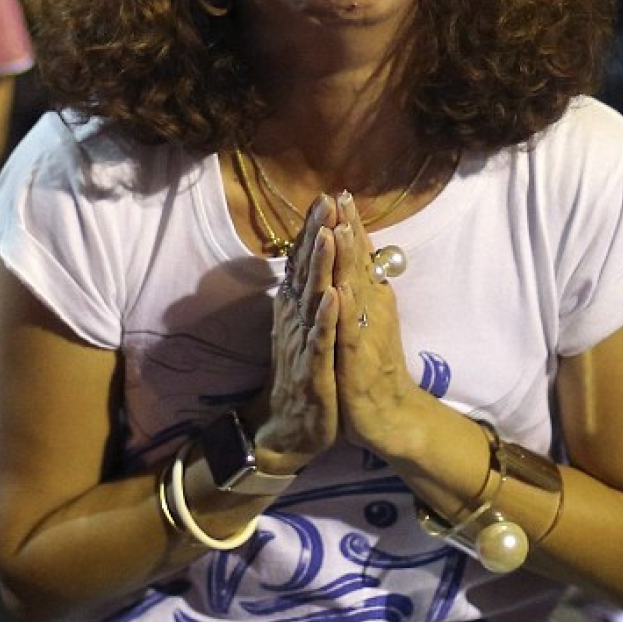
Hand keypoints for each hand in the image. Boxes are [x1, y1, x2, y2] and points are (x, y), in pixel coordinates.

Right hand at [254, 194, 339, 465]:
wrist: (290, 427)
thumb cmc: (304, 372)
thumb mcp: (306, 326)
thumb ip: (307, 292)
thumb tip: (311, 259)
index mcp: (297, 307)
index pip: (306, 260)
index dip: (315, 228)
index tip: (326, 194)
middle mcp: (296, 318)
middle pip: (306, 270)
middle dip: (316, 234)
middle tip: (324, 199)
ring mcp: (304, 342)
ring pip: (312, 299)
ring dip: (319, 267)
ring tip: (327, 235)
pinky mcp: (313, 370)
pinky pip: (320, 341)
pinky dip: (325, 318)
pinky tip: (332, 297)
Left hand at [332, 191, 417, 453]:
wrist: (387, 416)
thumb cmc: (372, 367)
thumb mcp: (365, 322)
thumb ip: (363, 292)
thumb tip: (358, 262)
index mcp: (369, 300)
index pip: (359, 257)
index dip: (349, 225)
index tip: (339, 193)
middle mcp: (372, 310)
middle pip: (359, 264)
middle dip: (349, 230)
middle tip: (340, 196)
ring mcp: (367, 333)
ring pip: (356, 291)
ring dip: (349, 260)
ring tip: (341, 229)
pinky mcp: (358, 360)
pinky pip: (351, 332)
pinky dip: (345, 311)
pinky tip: (340, 291)